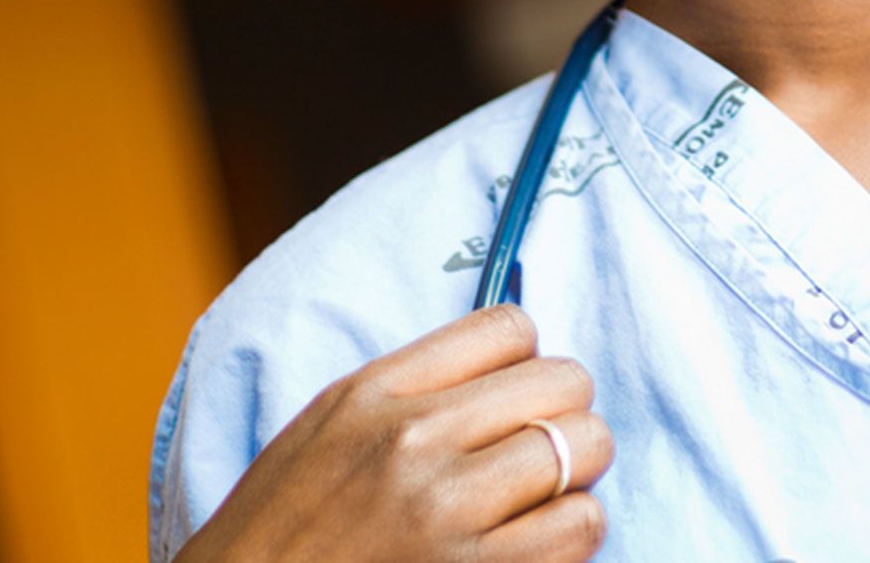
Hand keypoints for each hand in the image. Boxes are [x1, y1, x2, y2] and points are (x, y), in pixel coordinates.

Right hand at [178, 304, 612, 562]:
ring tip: (538, 501)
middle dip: (563, 414)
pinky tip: (536, 544)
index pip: (508, 328)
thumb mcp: (324, 434)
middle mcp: (413, 441)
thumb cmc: (283, 535)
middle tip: (534, 453)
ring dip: (574, 476)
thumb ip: (408, 392)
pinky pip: (581, 524)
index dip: (527, 363)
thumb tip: (507, 366)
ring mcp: (447, 510)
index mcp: (371, 394)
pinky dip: (573, 533)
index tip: (513, 397)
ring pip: (585, 447)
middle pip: (564, 382)